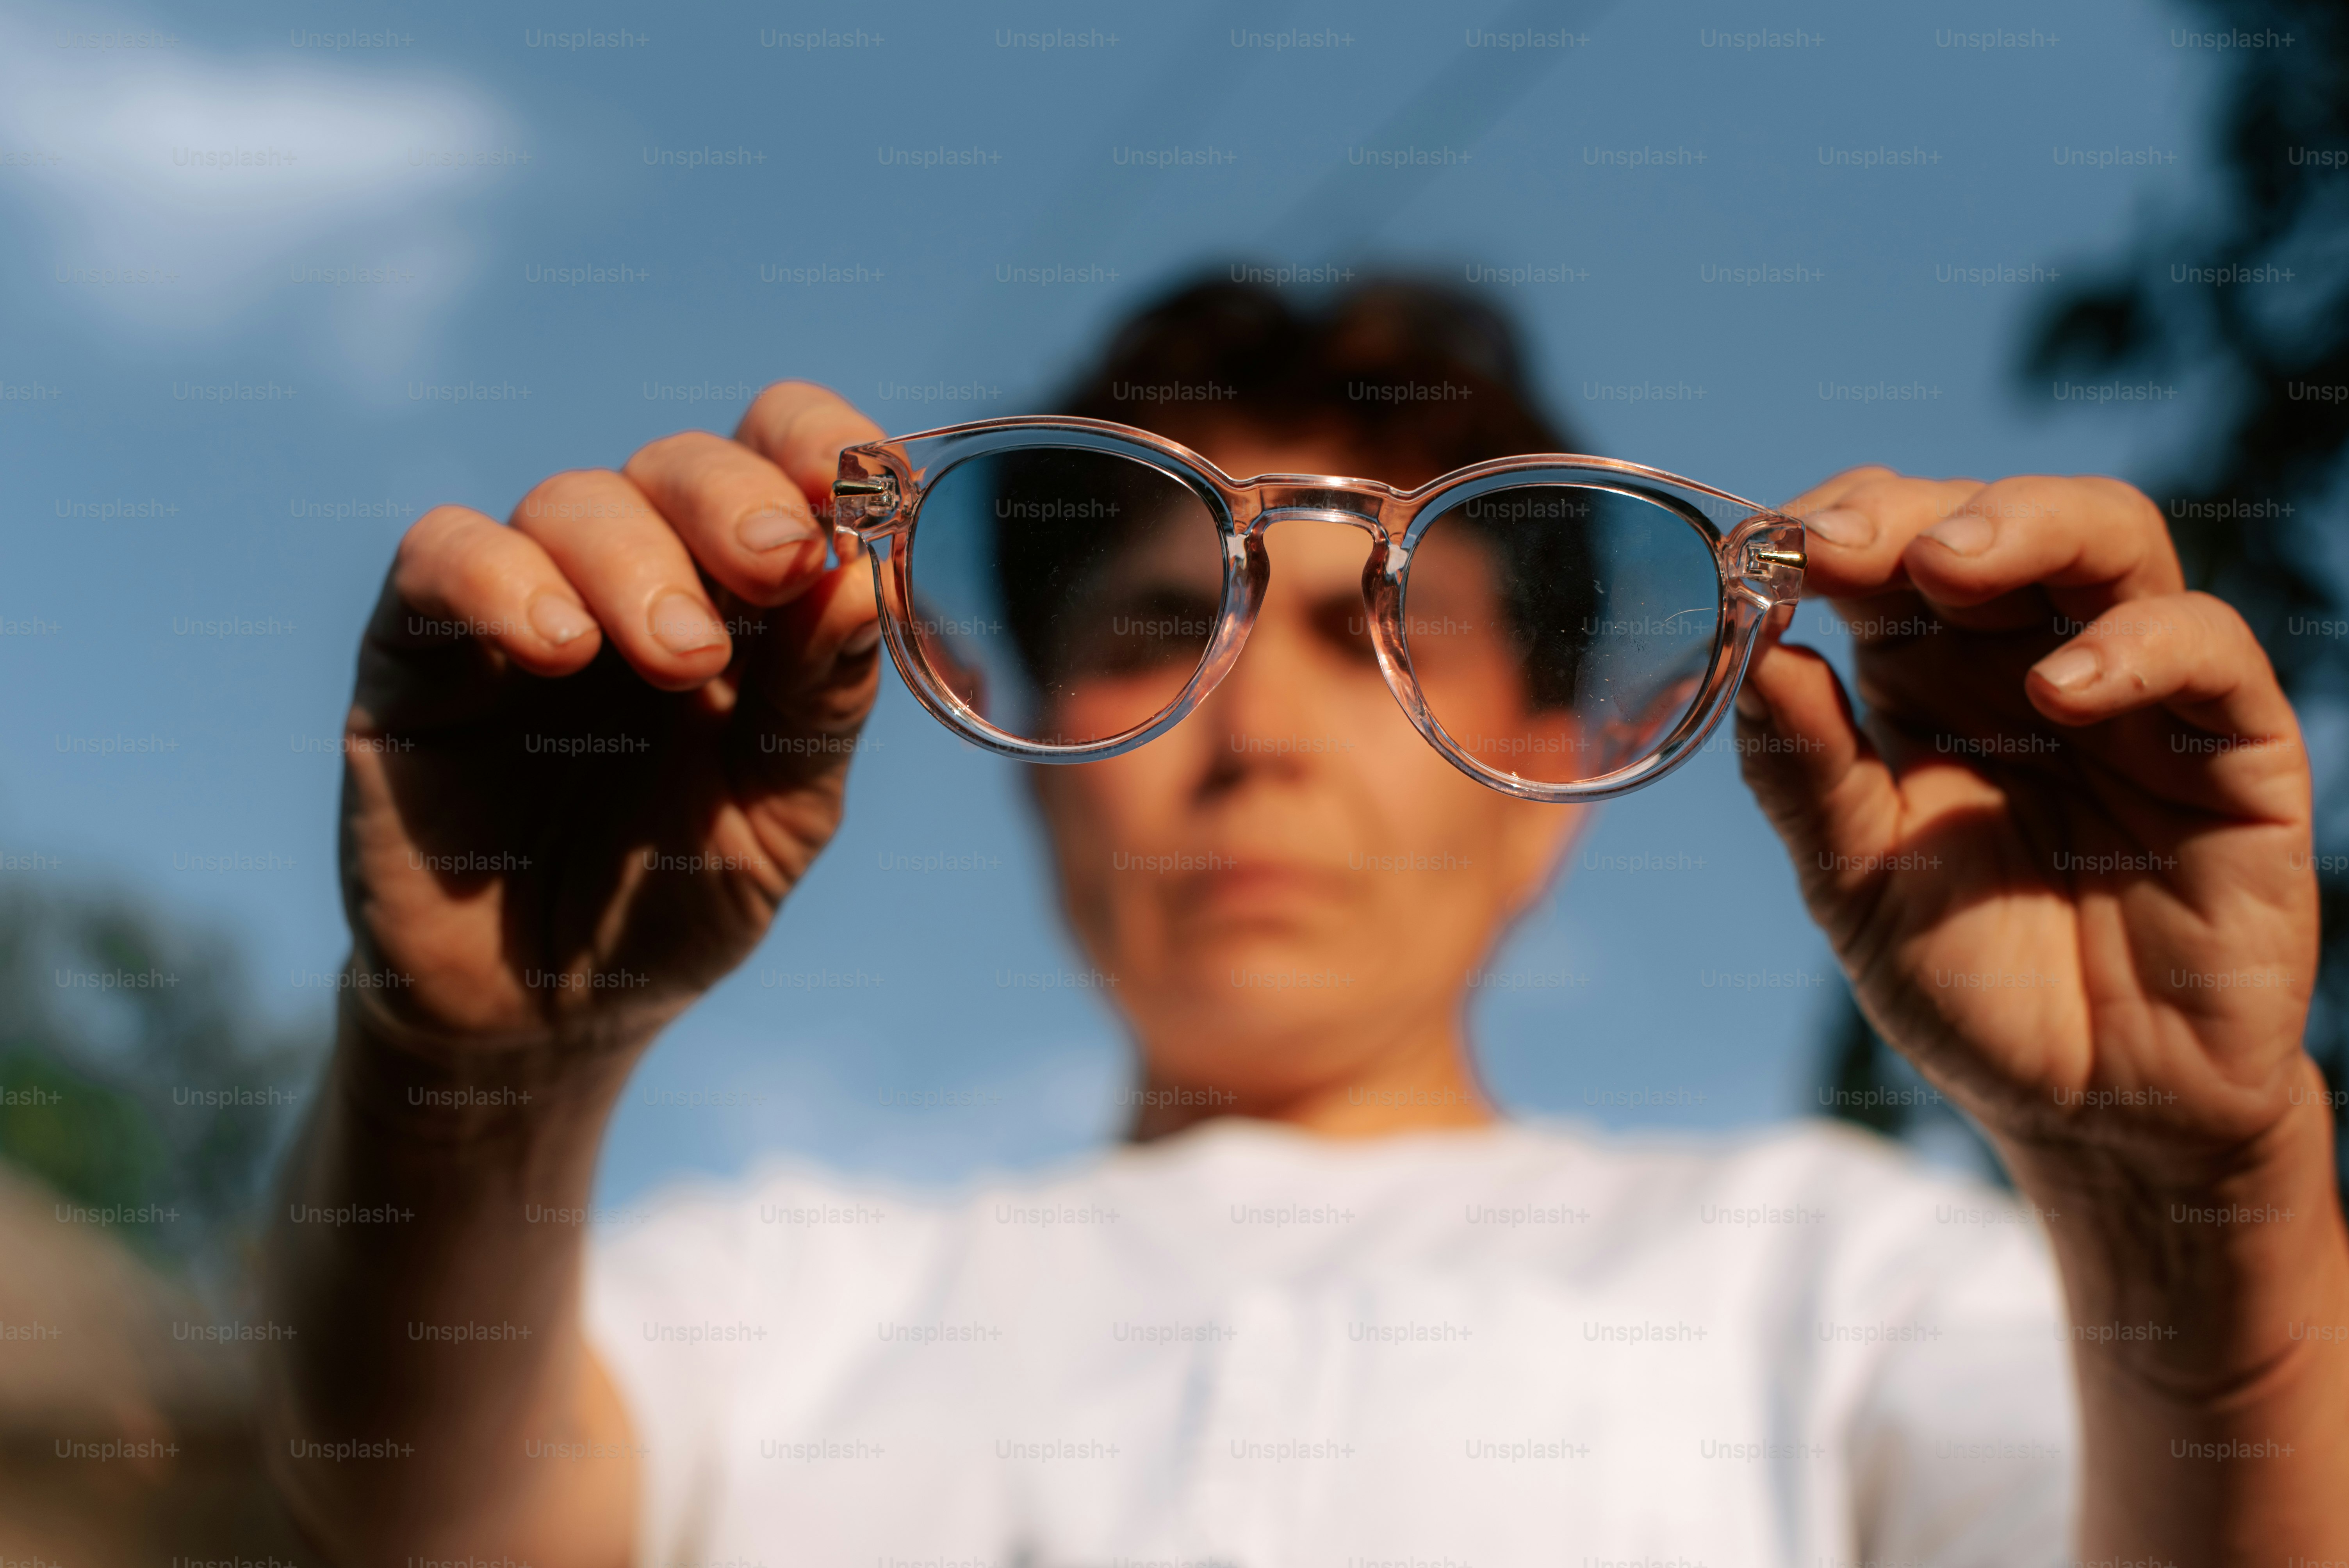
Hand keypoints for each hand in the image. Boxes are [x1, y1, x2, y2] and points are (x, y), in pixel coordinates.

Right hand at [340, 382, 884, 1046]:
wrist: (545, 1016)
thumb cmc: (673, 901)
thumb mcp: (781, 811)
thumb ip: (823, 697)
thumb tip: (867, 575)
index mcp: (740, 598)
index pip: (778, 456)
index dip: (823, 443)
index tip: (868, 486)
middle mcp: (634, 574)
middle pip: (680, 464)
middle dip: (735, 500)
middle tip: (774, 565)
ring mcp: (522, 600)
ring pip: (571, 501)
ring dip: (637, 561)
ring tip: (678, 659)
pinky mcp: (417, 649)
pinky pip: (442, 556)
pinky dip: (501, 580)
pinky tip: (558, 650)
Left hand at [1736, 467, 2318, 1179]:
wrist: (2090, 1112)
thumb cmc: (1971, 985)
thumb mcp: (1855, 883)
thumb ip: (1804, 773)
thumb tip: (1753, 652)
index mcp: (1933, 679)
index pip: (1894, 549)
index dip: (1838, 527)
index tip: (1771, 547)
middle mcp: (2034, 662)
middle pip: (2000, 520)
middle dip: (1921, 511)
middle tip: (1846, 542)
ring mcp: (2142, 699)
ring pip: (2112, 544)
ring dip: (2028, 529)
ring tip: (1947, 567)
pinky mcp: (2232, 754)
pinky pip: (2210, 654)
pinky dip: (2137, 648)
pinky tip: (2061, 690)